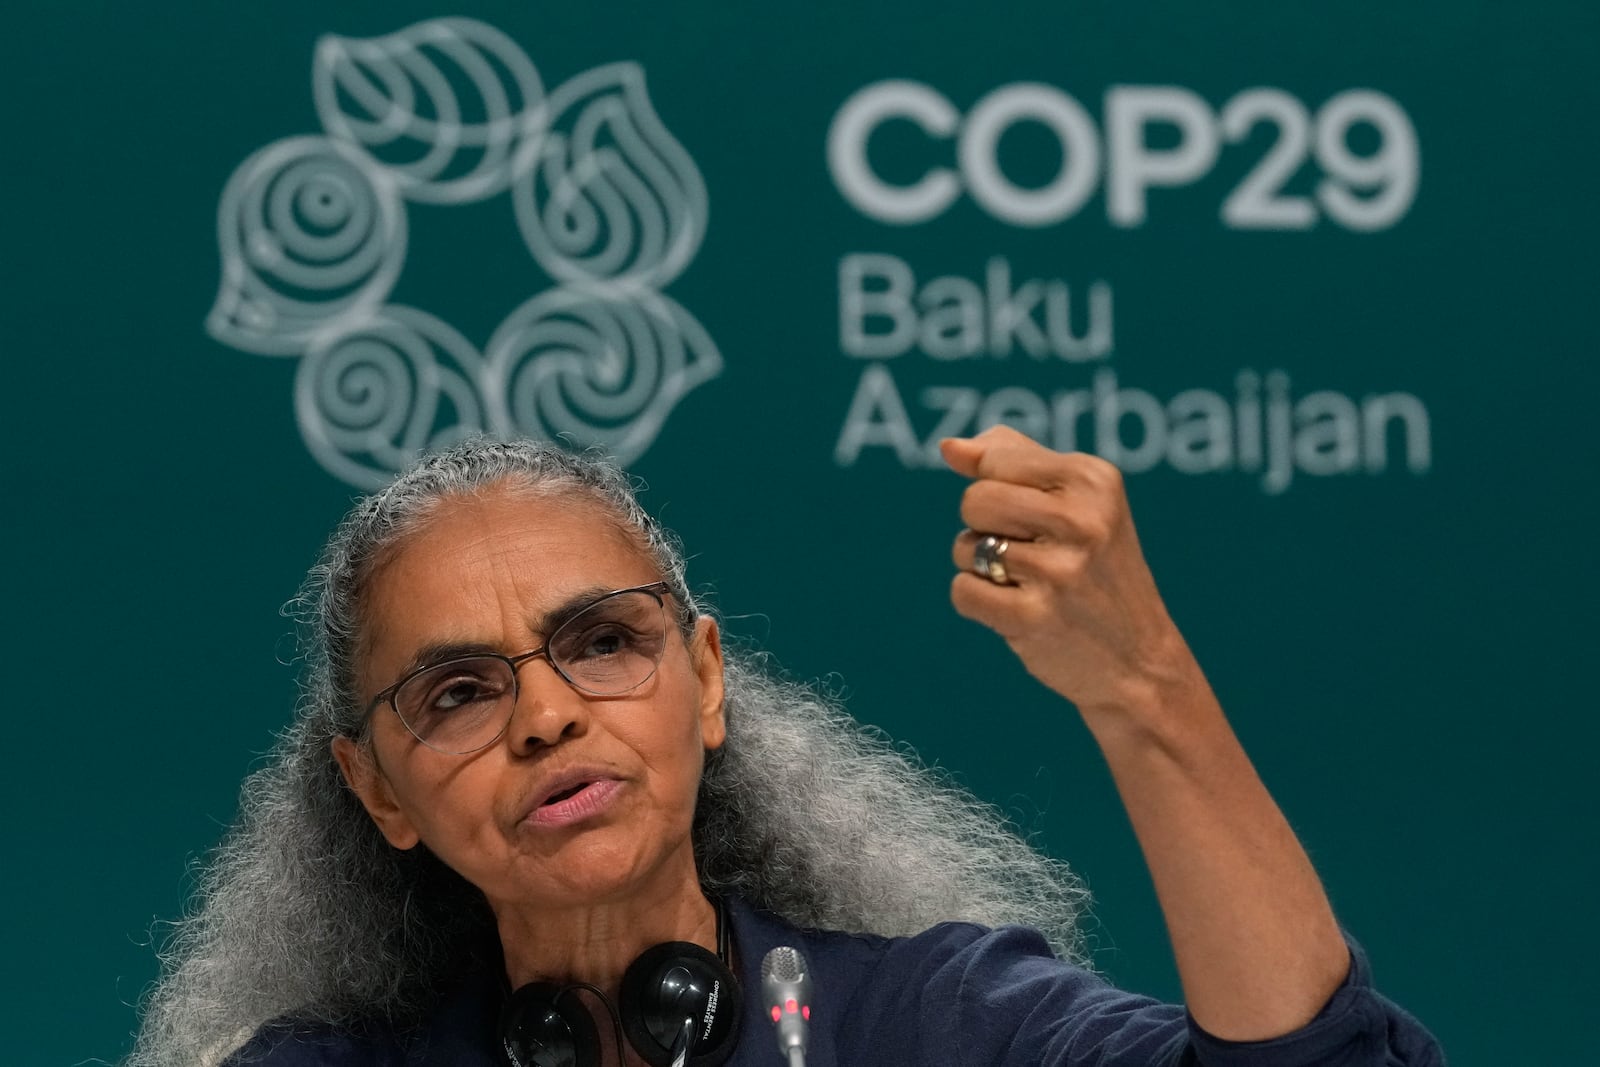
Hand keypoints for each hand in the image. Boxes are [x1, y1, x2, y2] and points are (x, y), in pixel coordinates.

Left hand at [941, 426, 1197, 719]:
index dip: (998, 490)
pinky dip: (978, 604)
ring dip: (982, 568)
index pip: (994, 459)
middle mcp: (1081, 520)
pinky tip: (1018, 611)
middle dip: (984, 528)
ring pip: (964, 547)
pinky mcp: (1033, 617)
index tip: (1039, 517)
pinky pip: (962, 592)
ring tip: (1030, 584)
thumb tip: (950, 446)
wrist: (1137, 659)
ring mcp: (1058, 571)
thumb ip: (1013, 459)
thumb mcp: (1078, 499)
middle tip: (1029, 553)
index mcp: (1093, 479)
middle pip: (973, 501)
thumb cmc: (1096, 567)